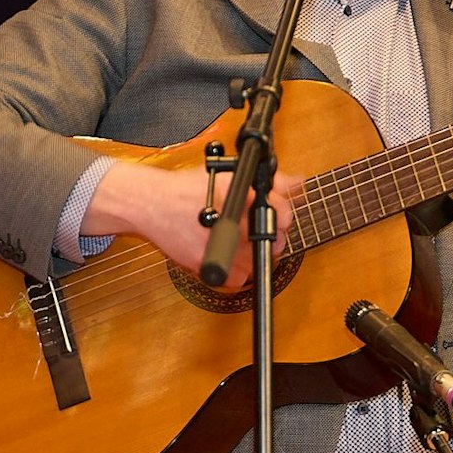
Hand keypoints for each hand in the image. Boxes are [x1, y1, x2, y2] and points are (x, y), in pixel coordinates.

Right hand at [83, 161, 299, 287]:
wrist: (152, 205)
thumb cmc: (186, 189)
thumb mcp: (229, 174)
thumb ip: (269, 181)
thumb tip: (300, 183)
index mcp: (242, 197)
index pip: (284, 213)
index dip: (283, 214)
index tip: (276, 215)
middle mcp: (235, 224)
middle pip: (278, 241)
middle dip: (272, 235)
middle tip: (253, 228)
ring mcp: (224, 250)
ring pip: (261, 262)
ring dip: (254, 253)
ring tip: (240, 241)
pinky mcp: (211, 269)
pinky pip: (239, 278)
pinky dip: (236, 270)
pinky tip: (227, 254)